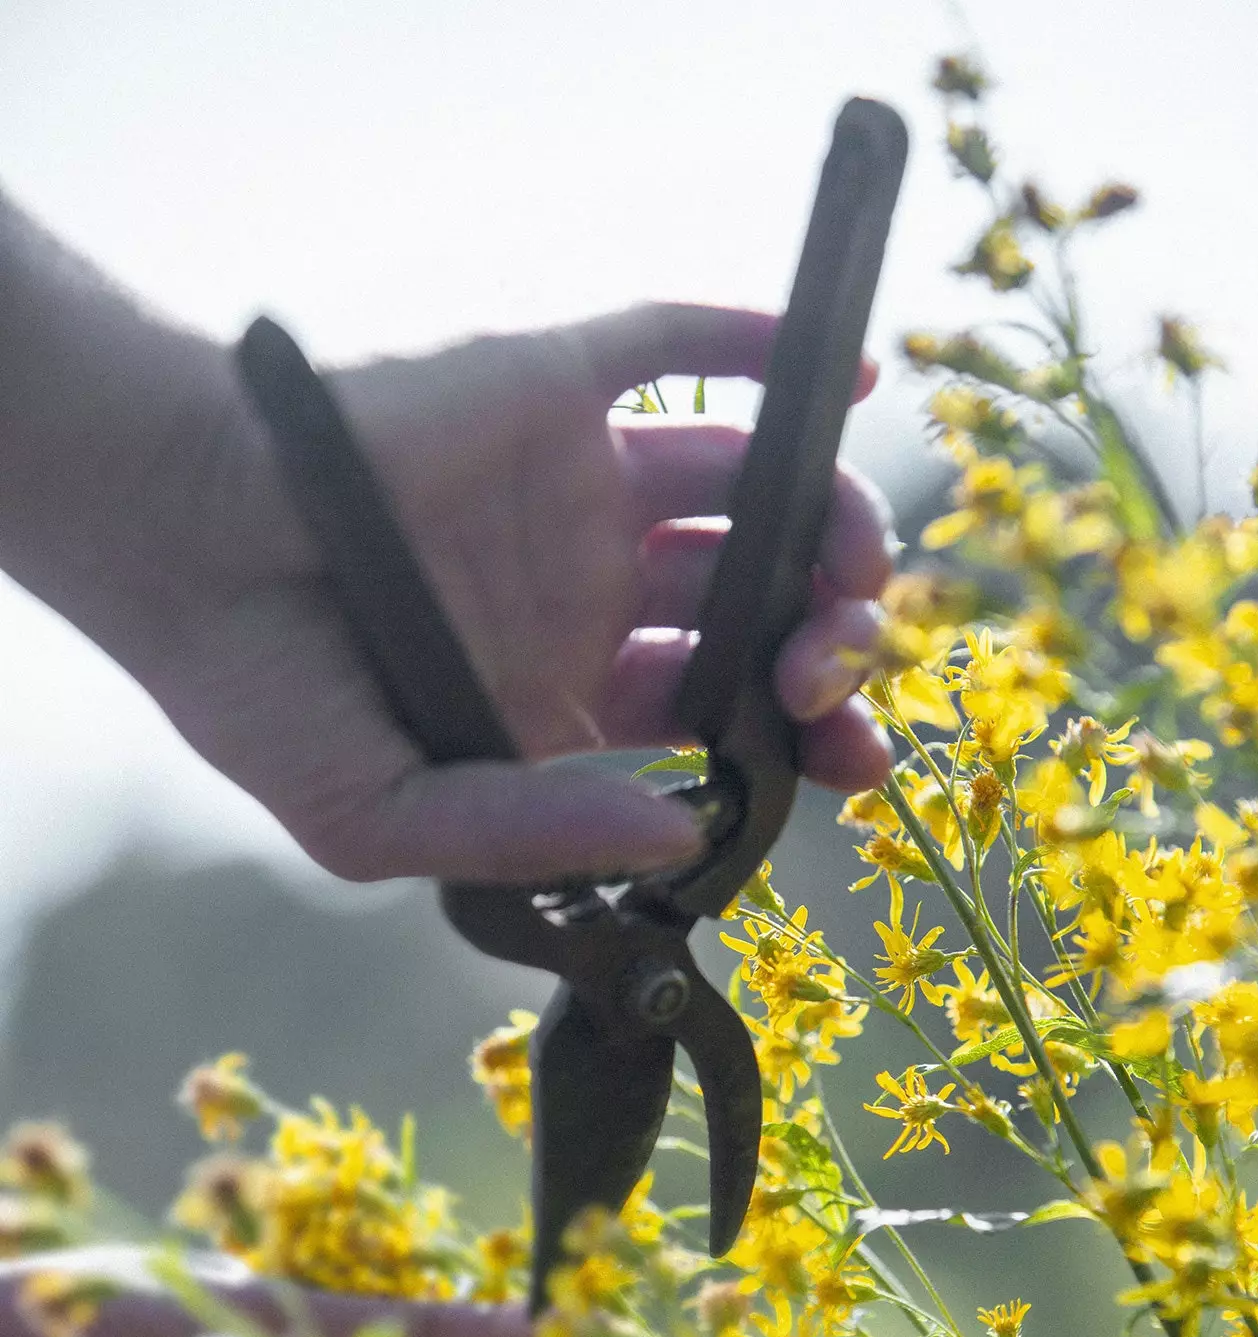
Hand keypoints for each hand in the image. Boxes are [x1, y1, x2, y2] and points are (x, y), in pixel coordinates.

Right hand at [146, 302, 892, 883]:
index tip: (856, 767)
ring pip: (750, 487)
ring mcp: (575, 483)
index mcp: (559, 695)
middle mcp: (586, 590)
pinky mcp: (551, 384)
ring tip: (854, 565)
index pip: (714, 719)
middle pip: (754, 609)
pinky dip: (769, 347)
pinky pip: (679, 345)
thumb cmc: (260, 691)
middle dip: (825, 645)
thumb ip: (530, 834)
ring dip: (829, 520)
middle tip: (835, 668)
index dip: (796, 743)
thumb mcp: (380, 816)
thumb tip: (676, 838)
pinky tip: (841, 374)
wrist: (169, 540)